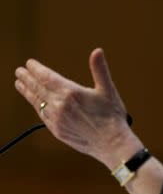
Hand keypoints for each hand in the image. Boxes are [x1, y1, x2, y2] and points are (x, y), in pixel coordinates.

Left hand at [14, 48, 142, 167]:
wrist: (112, 143)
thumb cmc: (112, 115)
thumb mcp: (107, 89)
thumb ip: (99, 69)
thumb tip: (97, 50)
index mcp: (70, 92)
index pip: (47, 77)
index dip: (37, 69)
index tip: (29, 63)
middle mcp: (59, 105)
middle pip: (38, 88)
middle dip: (27, 79)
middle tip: (19, 71)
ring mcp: (56, 119)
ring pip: (37, 102)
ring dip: (27, 92)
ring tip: (20, 84)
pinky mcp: (57, 131)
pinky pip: (42, 115)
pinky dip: (36, 106)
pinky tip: (36, 103)